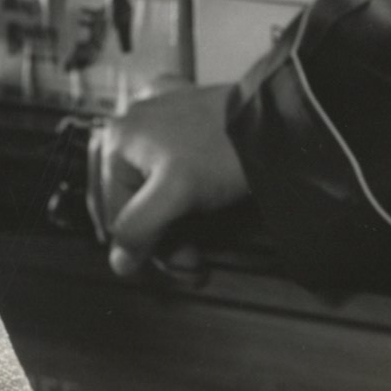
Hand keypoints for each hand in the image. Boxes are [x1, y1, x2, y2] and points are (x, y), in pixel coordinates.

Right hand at [95, 83, 252, 278]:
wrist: (275, 124)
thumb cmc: (222, 153)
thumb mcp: (174, 193)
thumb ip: (138, 228)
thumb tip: (119, 262)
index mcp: (118, 141)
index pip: (116, 215)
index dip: (145, 248)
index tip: (179, 267)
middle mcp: (131, 129)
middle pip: (136, 203)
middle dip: (165, 239)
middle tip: (193, 264)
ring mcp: (159, 124)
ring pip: (155, 191)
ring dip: (175, 224)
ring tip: (201, 247)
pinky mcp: (185, 123)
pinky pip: (170, 171)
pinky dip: (180, 196)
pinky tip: (198, 211)